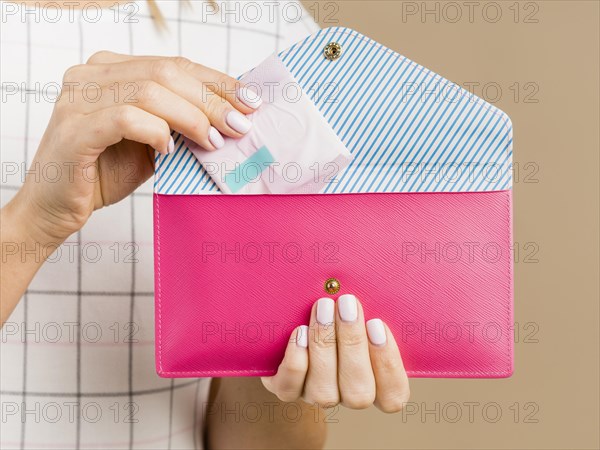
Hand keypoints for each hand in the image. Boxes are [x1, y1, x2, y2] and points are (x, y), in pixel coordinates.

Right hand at [15, 51, 260, 243]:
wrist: (57, 207)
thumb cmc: (105, 172)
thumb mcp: (152, 142)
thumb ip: (179, 124)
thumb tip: (230, 118)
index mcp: (111, 70)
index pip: (175, 65)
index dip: (217, 81)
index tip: (250, 102)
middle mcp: (91, 75)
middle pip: (166, 73)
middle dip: (211, 100)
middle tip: (239, 126)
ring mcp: (78, 99)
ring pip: (149, 90)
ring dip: (191, 117)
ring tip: (213, 142)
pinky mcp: (74, 129)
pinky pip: (126, 118)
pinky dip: (155, 132)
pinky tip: (168, 150)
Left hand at [261, 294, 409, 411]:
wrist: (293, 324)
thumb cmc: (339, 311)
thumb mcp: (358, 311)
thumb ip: (371, 309)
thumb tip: (381, 276)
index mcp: (376, 382)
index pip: (393, 395)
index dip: (388, 364)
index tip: (377, 324)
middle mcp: (347, 395)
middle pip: (359, 393)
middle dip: (353, 344)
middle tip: (347, 303)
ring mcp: (315, 395)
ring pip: (324, 391)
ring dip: (324, 345)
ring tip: (322, 306)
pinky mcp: (285, 389)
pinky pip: (289, 387)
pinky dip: (296, 361)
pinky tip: (299, 332)